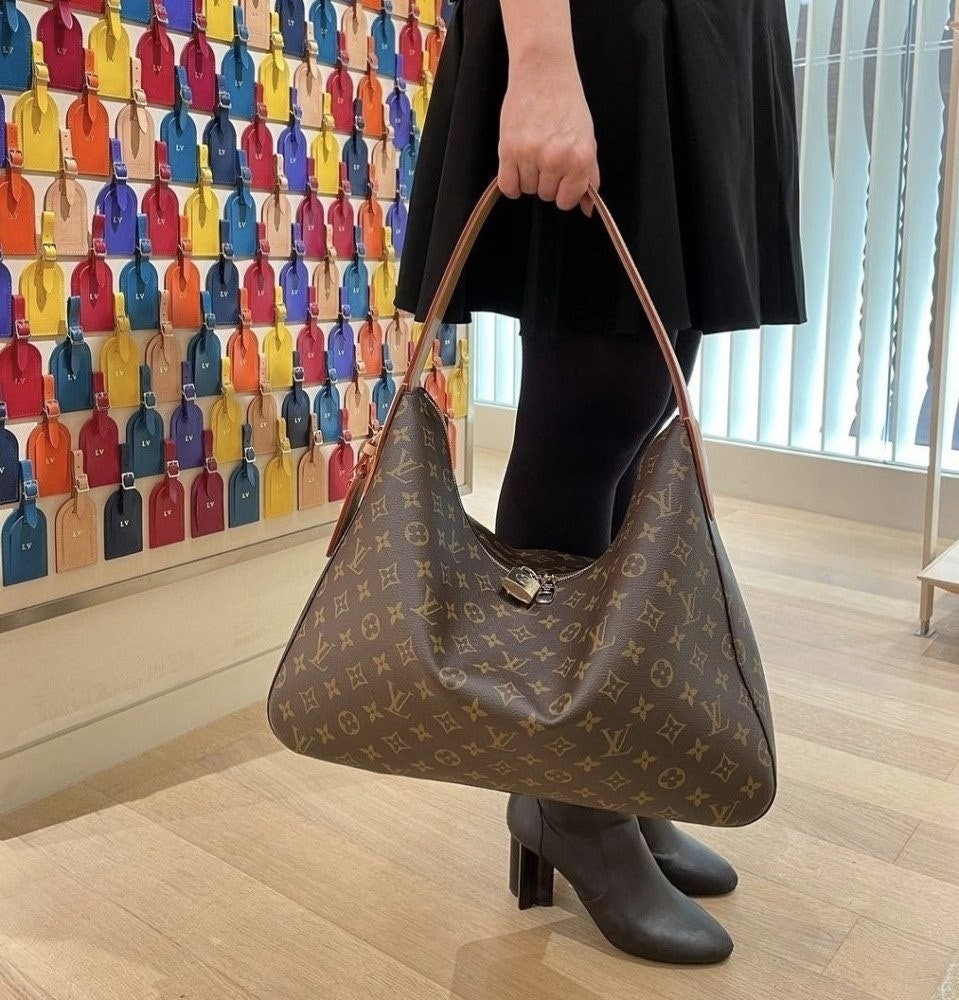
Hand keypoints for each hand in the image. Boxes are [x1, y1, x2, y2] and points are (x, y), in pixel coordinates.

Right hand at [497, 57, 599, 215]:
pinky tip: (517, 166)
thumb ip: (589, 176)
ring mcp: (531, 154)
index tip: (561, 177)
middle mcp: (556, 159)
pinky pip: (508, 185)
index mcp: (580, 158)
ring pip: (527, 190)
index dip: (563, 190)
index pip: (567, 201)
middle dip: (546, 181)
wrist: (544, 73)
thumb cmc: (567, 104)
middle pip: (546, 196)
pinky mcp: (508, 149)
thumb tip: (587, 209)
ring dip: (528, 177)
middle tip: (546, 155)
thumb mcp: (587, 140)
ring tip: (533, 151)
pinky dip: (511, 182)